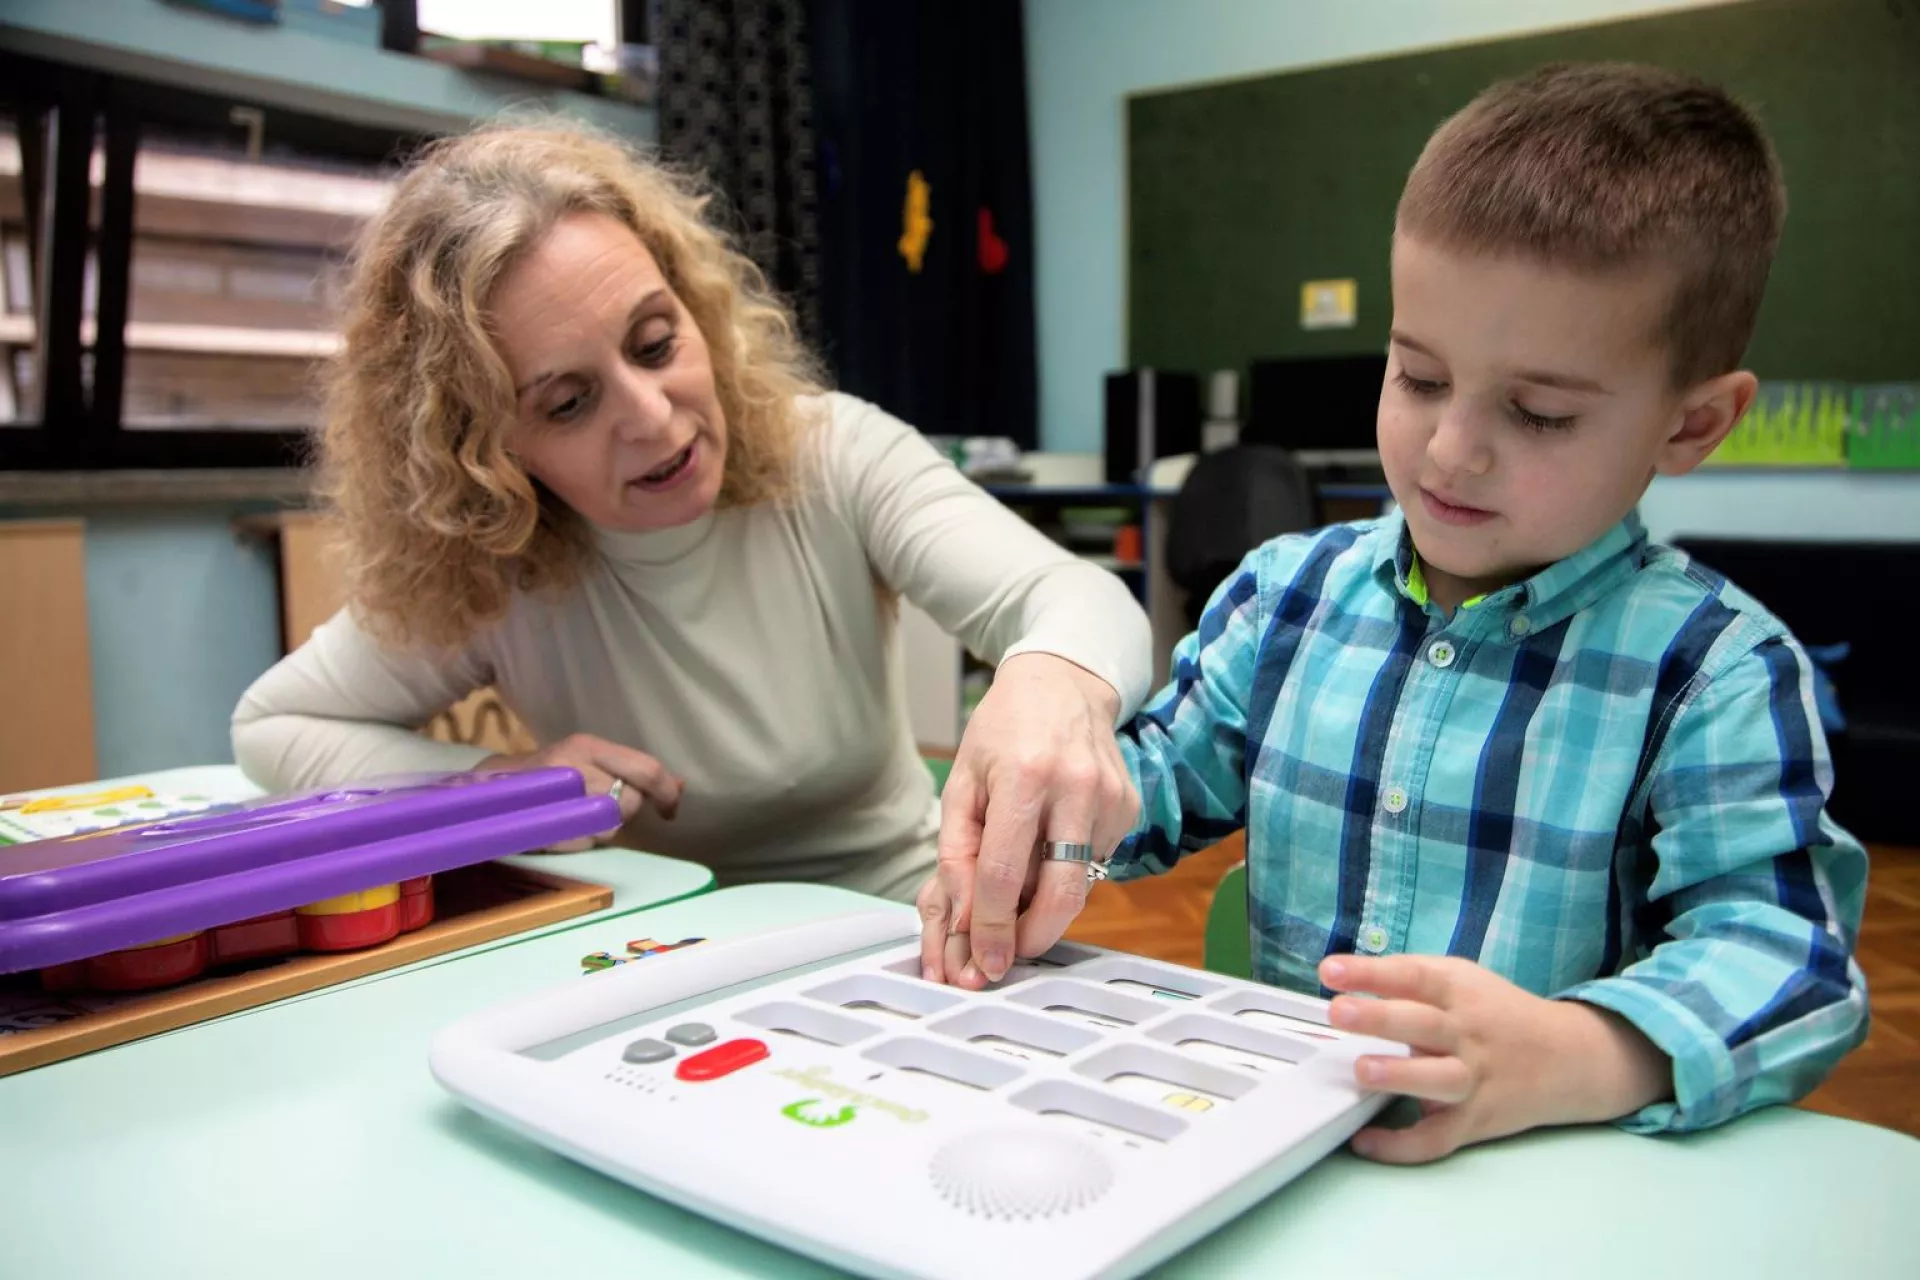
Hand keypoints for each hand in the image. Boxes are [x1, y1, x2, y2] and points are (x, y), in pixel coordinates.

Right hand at [479, 732, 682, 851]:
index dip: (665, 793)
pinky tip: (562, 831)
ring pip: (607, 826)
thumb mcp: (591, 762)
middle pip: (627, 802)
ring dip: (598, 829)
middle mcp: (573, 764)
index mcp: (587, 745)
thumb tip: (681, 786)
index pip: (645, 769)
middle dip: (621, 812)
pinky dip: (578, 841)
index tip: (670, 810)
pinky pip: (580, 842)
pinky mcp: (539, 822)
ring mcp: (554, 794)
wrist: (486, 789)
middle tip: (597, 807)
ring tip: (574, 816)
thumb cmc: (548, 775)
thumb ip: (635, 772)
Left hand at [918, 653, 1137, 987]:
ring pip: (1080, 885)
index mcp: (1025, 778)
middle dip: (1032, 939)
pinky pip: (1094, 862)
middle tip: (1008, 957)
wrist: (1062, 682)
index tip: (985, 962)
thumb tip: (966, 919)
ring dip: (1046, 906)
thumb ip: (958, 852)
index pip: (1005, 874)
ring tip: (1020, 893)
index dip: (992, 928)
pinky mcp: (1129, 807)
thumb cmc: (1003, 730)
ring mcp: (1110, 798)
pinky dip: (1066, 871)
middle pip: (1060, 894)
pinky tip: (1050, 843)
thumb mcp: (962, 781)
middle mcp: (1076, 788)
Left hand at [1319, 953, 1671, 1163]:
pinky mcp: (1476, 1120)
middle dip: (1381, 1018)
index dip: (1370, 972)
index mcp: (1458, 993)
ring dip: (1401, 1075)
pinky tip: (1366, 1142)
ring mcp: (1474, 1079)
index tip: (1330, 970)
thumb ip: (1409, 979)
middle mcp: (1467, 1034)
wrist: (1569, 1058)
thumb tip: (1346, 977)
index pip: (1412, 976)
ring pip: (1439, 1080)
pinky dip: (1403, 1145)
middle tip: (1339, 1012)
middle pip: (1424, 1024)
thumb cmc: (1496, 1014)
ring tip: (1363, 1071)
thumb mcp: (1460, 981)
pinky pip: (1438, 1138)